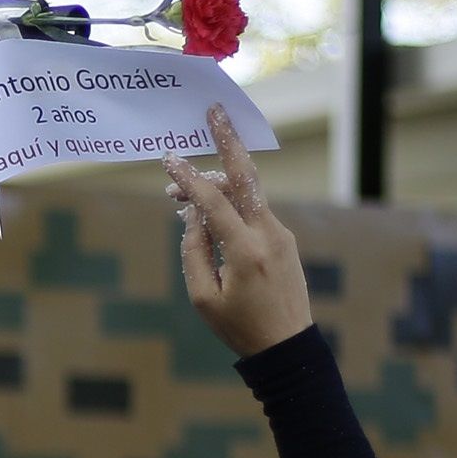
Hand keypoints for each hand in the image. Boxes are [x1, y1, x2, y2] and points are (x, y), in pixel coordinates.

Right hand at [170, 105, 308, 355]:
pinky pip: (253, 212)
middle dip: (229, 141)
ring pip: (247, 194)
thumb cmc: (239, 327)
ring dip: (216, 185)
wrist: (288, 346)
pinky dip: (230, 205)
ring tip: (178, 197)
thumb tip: (193, 214)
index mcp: (246, 251)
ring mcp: (281, 235)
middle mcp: (269, 235)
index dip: (189, 179)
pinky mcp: (284, 240)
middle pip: (246, 177)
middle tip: (215, 110)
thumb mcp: (203, 296)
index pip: (214, 202)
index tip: (169, 160)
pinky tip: (207, 214)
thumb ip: (193, 250)